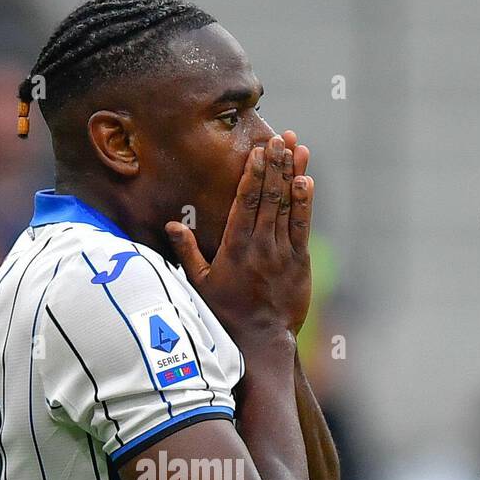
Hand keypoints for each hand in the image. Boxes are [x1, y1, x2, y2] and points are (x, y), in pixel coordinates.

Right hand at [165, 130, 313, 341]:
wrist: (260, 341)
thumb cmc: (226, 313)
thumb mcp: (199, 284)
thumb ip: (187, 252)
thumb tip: (172, 225)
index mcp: (235, 248)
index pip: (245, 203)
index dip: (253, 174)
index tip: (258, 151)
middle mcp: (260, 246)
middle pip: (269, 197)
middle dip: (275, 165)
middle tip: (279, 139)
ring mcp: (282, 253)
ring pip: (288, 206)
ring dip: (292, 174)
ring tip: (296, 147)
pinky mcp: (299, 262)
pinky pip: (303, 226)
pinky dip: (305, 202)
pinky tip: (307, 180)